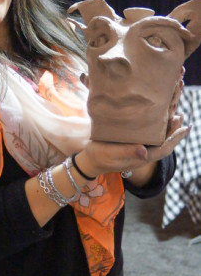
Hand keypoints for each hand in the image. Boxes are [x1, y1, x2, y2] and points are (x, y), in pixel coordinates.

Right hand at [76, 115, 190, 186]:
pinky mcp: (132, 145)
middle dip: (174, 131)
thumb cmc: (98, 156)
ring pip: (158, 139)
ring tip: (174, 115)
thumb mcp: (110, 154)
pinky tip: (156, 120)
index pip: (164, 149)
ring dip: (167, 129)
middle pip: (164, 143)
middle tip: (181, 116)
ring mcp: (138, 150)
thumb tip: (144, 151)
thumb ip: (127, 152)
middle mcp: (143, 154)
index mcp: (141, 158)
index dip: (175, 139)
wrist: (89, 160)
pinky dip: (156, 128)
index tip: (185, 127)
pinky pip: (149, 137)